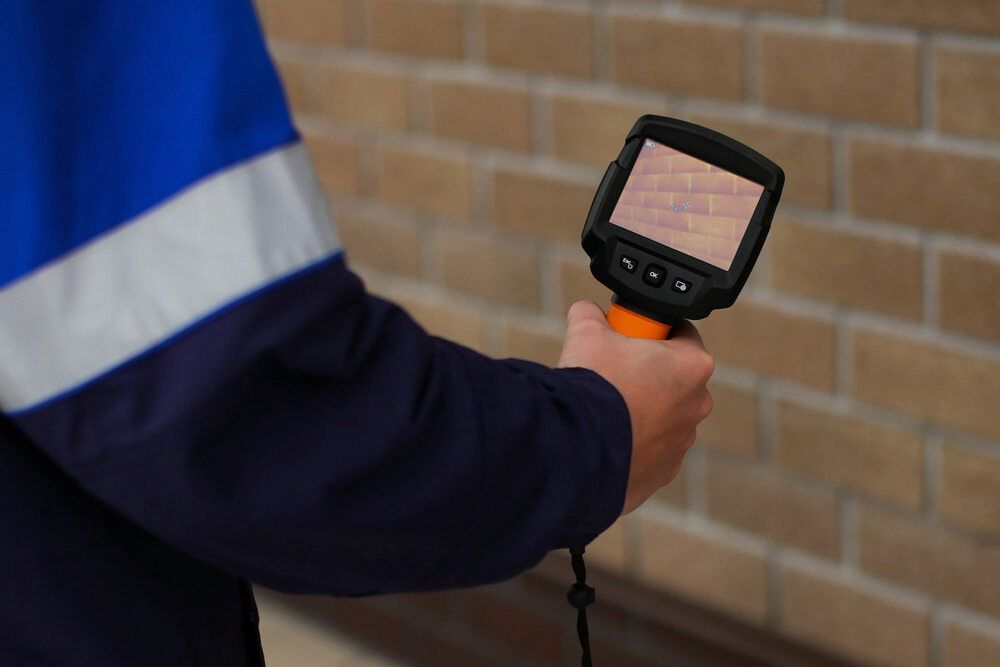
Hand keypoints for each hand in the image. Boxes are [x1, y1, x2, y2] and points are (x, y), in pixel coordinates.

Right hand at [558, 301, 713, 514]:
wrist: (576, 446)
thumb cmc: (593, 386)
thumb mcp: (587, 333)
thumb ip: (591, 314)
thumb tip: (587, 311)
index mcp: (692, 365)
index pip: (682, 333)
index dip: (653, 330)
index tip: (631, 335)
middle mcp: (697, 405)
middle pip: (673, 377)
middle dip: (646, 373)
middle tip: (612, 371)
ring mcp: (682, 443)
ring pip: (663, 417)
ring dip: (640, 411)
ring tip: (603, 409)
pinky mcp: (663, 472)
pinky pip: (650, 450)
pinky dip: (632, 443)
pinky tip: (604, 437)